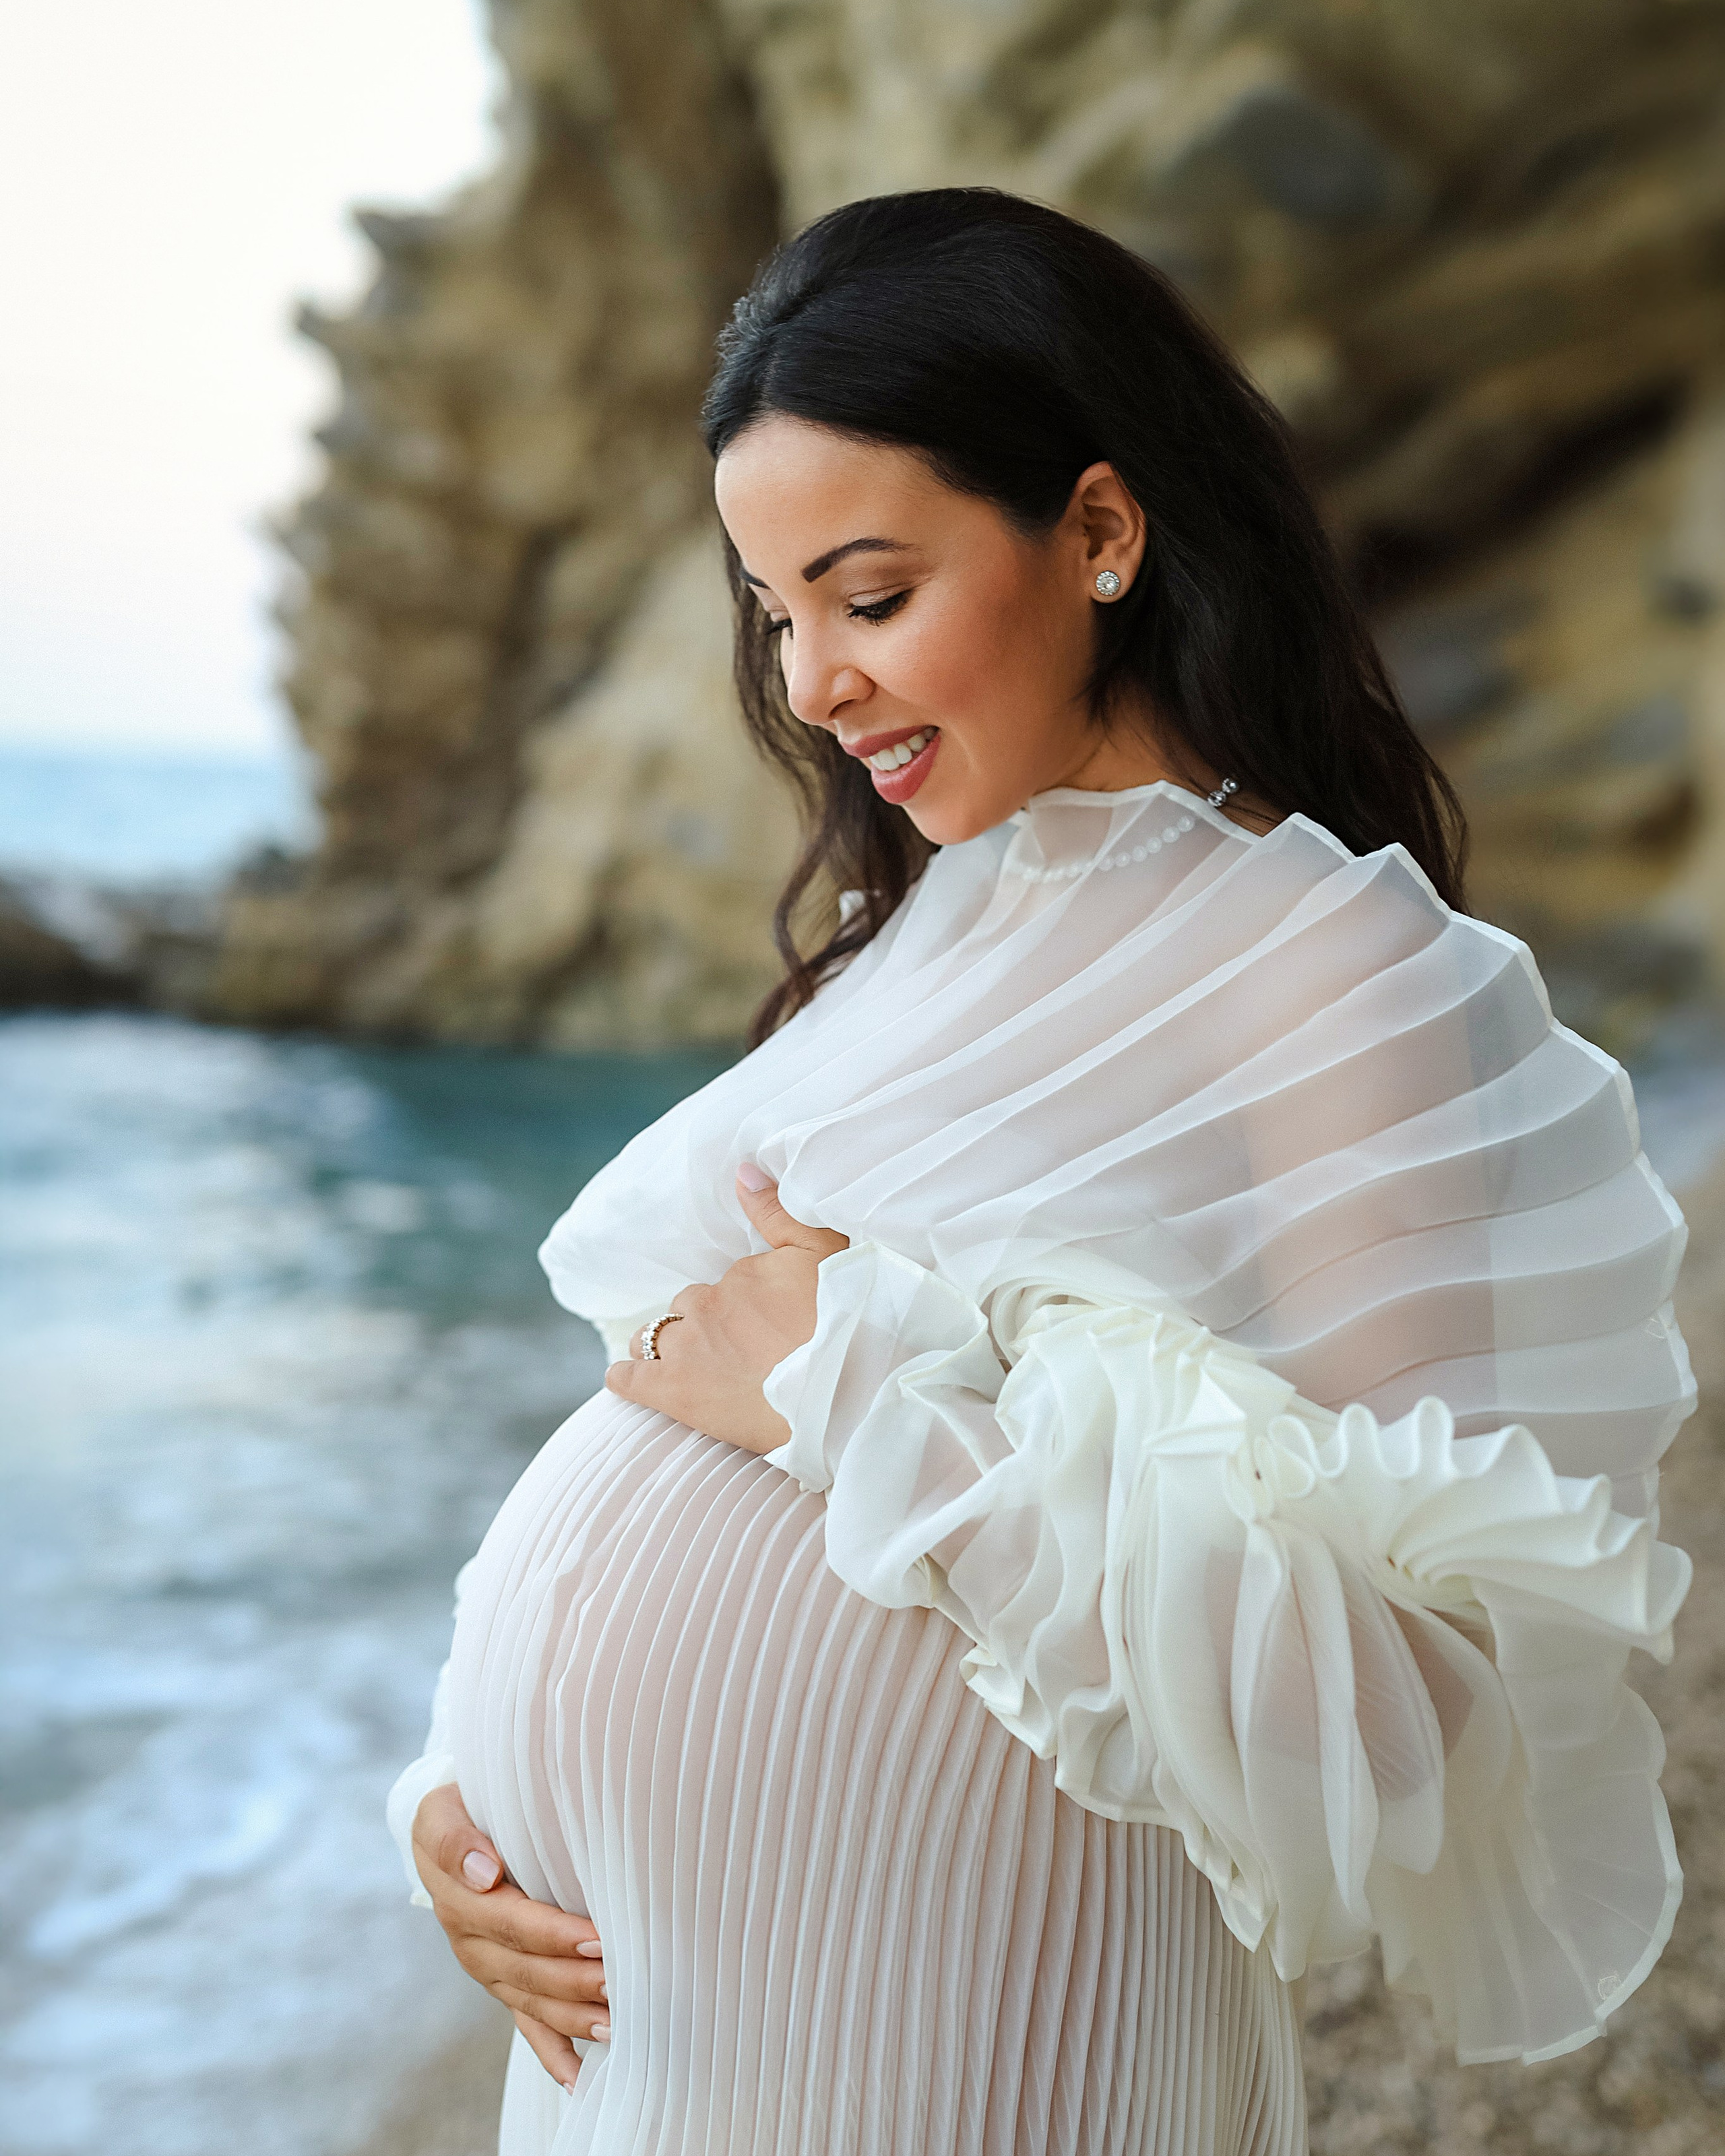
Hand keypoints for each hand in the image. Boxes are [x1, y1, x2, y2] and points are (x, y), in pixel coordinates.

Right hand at [412, 1784, 607, 2090]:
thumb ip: (457, 1839)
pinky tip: (579, 2079)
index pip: (514, 1923)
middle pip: (528, 1969)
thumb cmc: (459, 1812)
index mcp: (460, 1900)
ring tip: (618, 2023)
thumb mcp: (443, 1813)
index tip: (598, 1939)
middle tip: (623, 1982)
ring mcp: (487, 1968)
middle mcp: (471, 1942)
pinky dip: (553, 2054)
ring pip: (532, 2001)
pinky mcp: (501, 1983)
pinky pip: (525, 2024)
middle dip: (577, 1980)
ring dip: (574, 2016)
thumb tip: (485, 1872)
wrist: (448, 1833)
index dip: (556, 1936)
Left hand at [603, 1167, 847, 1454]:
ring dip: (660, 1347)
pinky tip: (624, 1379)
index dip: (732, 1306)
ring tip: (680, 1365)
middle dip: (696, 1325)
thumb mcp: (823, 1252)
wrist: (844, 1388)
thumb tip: (742, 1171)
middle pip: (683, 1312)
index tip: (752, 1324)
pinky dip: (625, 1377)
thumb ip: (777, 1213)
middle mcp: (706, 1309)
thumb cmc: (844, 1320)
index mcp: (738, 1278)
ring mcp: (686, 1352)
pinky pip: (630, 1378)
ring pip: (651, 1340)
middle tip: (725, 1350)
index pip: (716, 1288)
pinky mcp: (675, 1392)